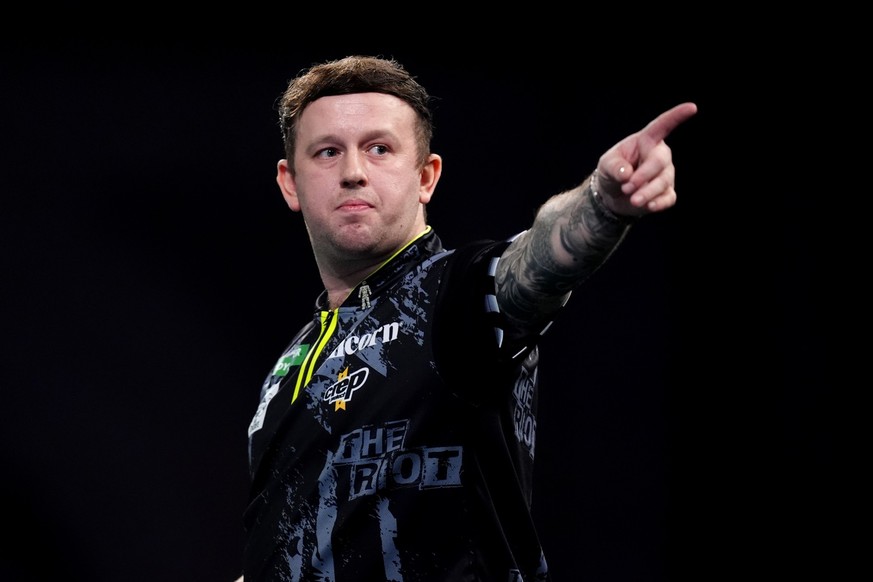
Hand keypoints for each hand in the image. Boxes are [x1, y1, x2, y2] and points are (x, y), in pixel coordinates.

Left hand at [595, 102, 697, 216]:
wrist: (612, 195)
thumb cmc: (612, 172)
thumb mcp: (605, 165)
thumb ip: (613, 166)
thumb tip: (626, 174)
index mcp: (646, 141)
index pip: (662, 125)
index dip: (676, 116)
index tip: (692, 108)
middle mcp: (660, 155)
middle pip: (660, 162)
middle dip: (644, 175)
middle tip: (627, 187)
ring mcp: (666, 174)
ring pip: (663, 182)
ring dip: (647, 192)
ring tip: (633, 199)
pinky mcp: (666, 192)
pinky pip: (668, 198)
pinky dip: (658, 203)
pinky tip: (649, 206)